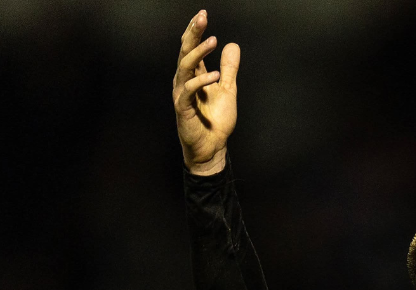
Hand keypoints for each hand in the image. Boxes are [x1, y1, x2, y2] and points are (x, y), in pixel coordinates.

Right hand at [173, 10, 239, 174]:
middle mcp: (184, 81)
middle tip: (202, 18)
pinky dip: (201, 80)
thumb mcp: (227, 90)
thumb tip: (232, 45)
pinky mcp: (183, 108)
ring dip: (199, 52)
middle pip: (185, 52)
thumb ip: (229, 69)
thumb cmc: (215, 121)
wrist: (212, 148)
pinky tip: (214, 75)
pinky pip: (189, 90)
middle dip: (193, 33)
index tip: (203, 15)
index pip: (192, 48)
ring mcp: (182, 94)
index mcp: (193, 75)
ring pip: (185, 66)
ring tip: (213, 41)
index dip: (196, 32)